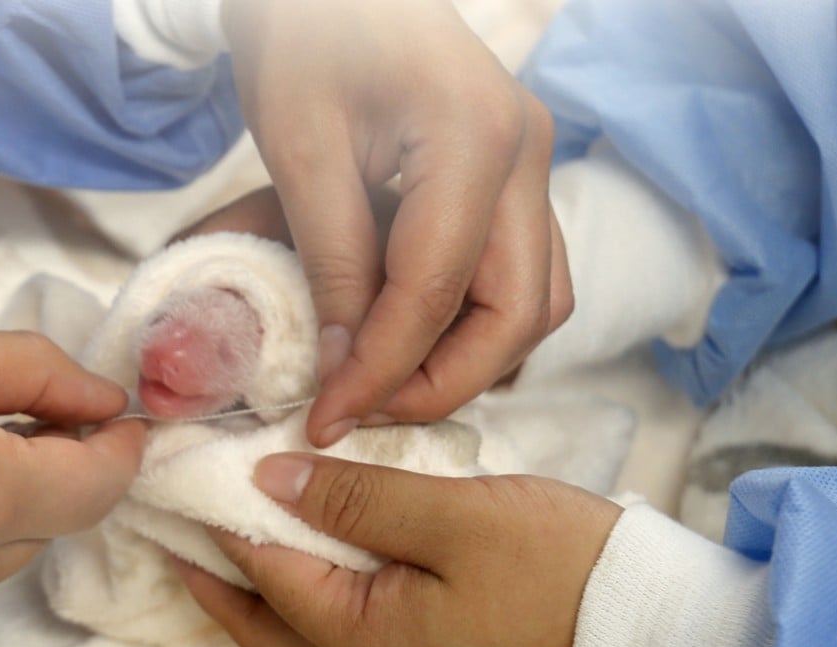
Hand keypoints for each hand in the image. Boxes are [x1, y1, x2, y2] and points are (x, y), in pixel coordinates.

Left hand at [174, 453, 620, 646]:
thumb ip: (356, 500)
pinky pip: (346, 634)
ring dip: (262, 590)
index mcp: (364, 638)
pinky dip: (312, 597)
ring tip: (232, 541)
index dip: (222, 521)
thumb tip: (270, 478)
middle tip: (176, 532)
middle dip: (216, 579)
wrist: (651, 632)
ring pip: (304, 634)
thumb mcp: (454, 518)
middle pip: (266, 626)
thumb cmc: (557, 568)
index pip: (266, 573)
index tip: (185, 478)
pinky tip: (317, 561)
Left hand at [222, 0, 570, 445]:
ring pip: (536, 300)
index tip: (329, 419)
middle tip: (365, 412)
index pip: (439, 293)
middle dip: (443, 381)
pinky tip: (414, 336)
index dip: (381, 370)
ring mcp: (529, 161)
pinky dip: (476, 320)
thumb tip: (347, 367)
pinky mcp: (512, 172)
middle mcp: (527, 153)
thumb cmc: (304, 33)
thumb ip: (333, 263)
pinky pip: (521, 270)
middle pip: (519, 312)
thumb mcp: (300, 149)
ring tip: (386, 383)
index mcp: (477, 138)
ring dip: (470, 358)